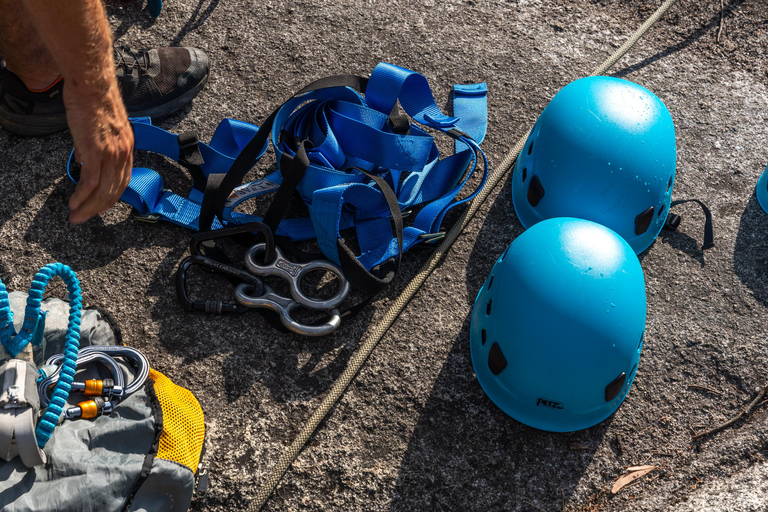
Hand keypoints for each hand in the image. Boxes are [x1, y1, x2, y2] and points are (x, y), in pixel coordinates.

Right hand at [64, 80, 132, 223]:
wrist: (92, 87)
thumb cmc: (93, 102)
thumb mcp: (102, 129)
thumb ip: (96, 147)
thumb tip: (84, 161)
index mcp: (127, 149)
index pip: (122, 181)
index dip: (110, 197)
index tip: (98, 206)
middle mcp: (123, 154)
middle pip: (114, 191)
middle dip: (98, 209)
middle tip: (83, 218)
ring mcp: (111, 154)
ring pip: (103, 190)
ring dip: (89, 207)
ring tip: (75, 217)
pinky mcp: (97, 152)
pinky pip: (92, 181)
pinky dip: (82, 195)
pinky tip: (74, 203)